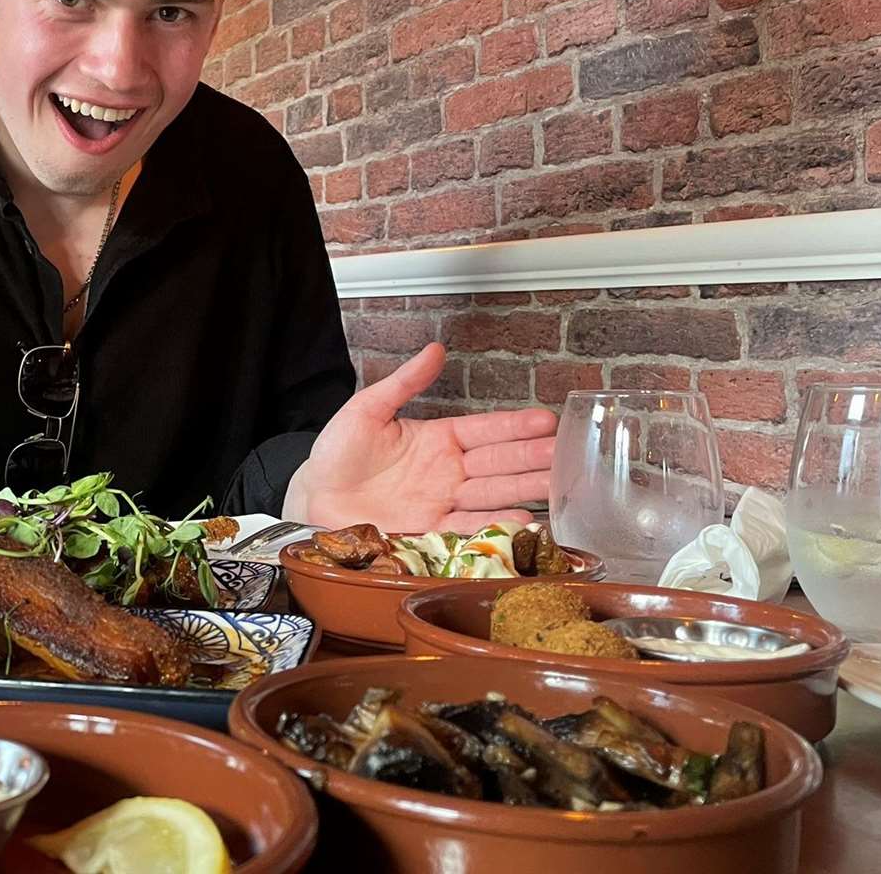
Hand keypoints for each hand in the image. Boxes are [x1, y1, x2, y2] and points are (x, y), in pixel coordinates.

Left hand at [283, 343, 556, 532]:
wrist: (313, 498)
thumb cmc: (337, 452)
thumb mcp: (367, 409)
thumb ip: (404, 383)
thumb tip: (435, 348)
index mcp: (437, 439)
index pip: (484, 430)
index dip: (514, 426)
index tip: (546, 420)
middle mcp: (447, 472)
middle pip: (498, 463)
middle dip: (532, 457)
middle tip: (567, 453)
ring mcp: (442, 502)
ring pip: (492, 494)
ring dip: (526, 489)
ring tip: (559, 484)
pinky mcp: (431, 531)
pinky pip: (469, 527)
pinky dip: (496, 524)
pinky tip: (524, 519)